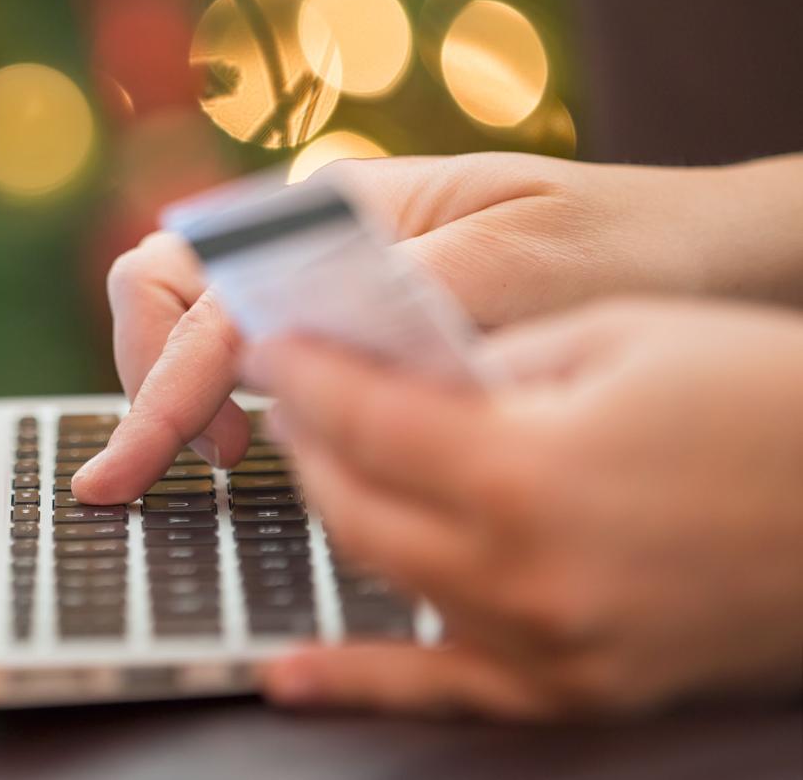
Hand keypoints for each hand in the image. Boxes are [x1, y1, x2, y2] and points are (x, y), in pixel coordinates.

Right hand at [73, 151, 802, 504]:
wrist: (699, 249)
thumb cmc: (621, 243)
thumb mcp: (527, 263)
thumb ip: (407, 293)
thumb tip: (298, 349)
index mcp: (346, 204)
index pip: (209, 289)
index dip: (166, 380)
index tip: (144, 461)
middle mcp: (315, 235)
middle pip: (166, 286)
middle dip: (149, 374)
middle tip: (193, 463)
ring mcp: (326, 275)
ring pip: (193, 316)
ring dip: (177, 384)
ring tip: (225, 456)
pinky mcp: (351, 319)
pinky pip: (251, 346)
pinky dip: (222, 393)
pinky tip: (261, 438)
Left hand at [248, 298, 802, 718]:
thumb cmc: (763, 398)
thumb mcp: (615, 338)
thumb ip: (487, 361)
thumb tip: (395, 372)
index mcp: (527, 471)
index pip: (364, 419)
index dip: (305, 374)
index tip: (275, 344)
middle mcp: (524, 575)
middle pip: (353, 506)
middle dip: (309, 440)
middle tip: (298, 393)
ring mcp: (553, 648)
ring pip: (386, 581)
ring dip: (340, 512)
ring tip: (320, 460)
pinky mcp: (584, 691)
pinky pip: (446, 692)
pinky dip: (361, 680)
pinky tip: (292, 672)